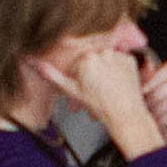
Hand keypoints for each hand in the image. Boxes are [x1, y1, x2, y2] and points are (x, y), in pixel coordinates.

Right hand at [39, 43, 163, 156]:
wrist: (124, 113)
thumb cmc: (99, 104)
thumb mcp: (72, 91)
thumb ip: (54, 76)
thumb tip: (36, 64)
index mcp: (86, 58)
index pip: (77, 63)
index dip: (77, 77)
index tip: (82, 86)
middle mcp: (102, 52)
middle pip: (91, 61)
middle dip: (91, 74)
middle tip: (95, 89)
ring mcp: (117, 55)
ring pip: (105, 60)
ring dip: (103, 71)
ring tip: (106, 88)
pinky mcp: (129, 59)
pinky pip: (119, 61)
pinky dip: (117, 71)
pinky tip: (116, 83)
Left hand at [139, 56, 166, 145]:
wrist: (146, 142)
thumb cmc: (141, 117)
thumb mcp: (136, 95)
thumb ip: (141, 78)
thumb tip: (148, 63)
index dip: (158, 76)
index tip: (143, 88)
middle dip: (159, 93)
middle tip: (146, 103)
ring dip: (161, 106)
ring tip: (151, 115)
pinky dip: (166, 117)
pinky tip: (158, 122)